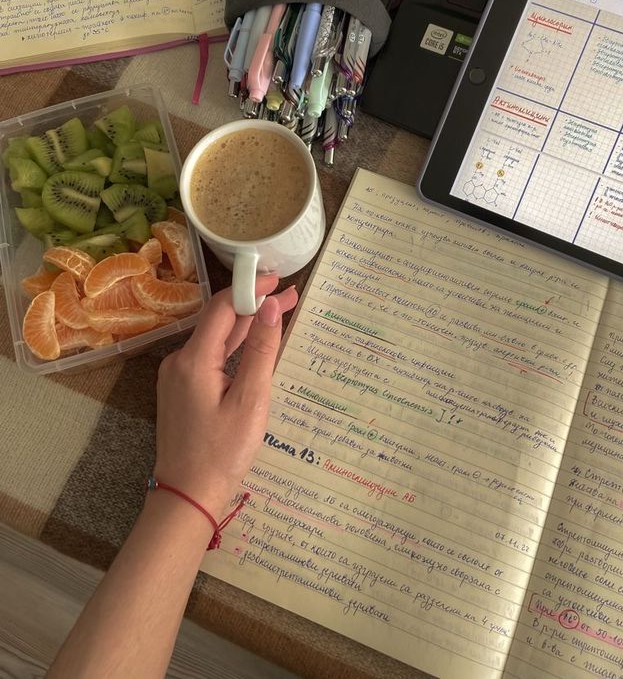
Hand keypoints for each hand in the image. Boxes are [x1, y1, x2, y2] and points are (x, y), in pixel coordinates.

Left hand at [154, 277, 297, 517]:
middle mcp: (180, 360)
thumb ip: (262, 351)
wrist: (185, 497)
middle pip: (219, 320)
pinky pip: (210, 355)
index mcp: (194, 360)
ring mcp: (178, 375)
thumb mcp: (251, 401)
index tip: (278, 278)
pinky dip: (235, 345)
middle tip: (291, 294)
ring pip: (216, 338)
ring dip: (247, 324)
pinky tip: (256, 341)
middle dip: (254, 304)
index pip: (222, 306)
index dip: (249, 287)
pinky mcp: (182, 389)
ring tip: (281, 310)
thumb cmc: (222, 453)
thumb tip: (271, 307)